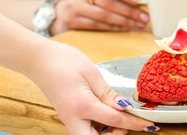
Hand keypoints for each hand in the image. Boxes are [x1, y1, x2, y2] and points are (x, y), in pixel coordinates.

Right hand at [29, 41, 157, 134]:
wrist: (37, 59)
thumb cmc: (61, 60)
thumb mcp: (91, 72)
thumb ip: (108, 93)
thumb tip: (125, 107)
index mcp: (82, 105)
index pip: (115, 120)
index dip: (135, 122)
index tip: (149, 124)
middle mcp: (73, 118)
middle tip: (127, 124)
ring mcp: (69, 120)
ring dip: (106, 134)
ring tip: (117, 118)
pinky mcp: (68, 117)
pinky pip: (85, 131)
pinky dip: (98, 129)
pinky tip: (105, 115)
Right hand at [49, 0, 149, 34]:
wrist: (65, 11)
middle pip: (106, 1)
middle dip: (128, 10)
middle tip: (144, 17)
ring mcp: (73, 5)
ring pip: (103, 15)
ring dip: (124, 21)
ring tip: (138, 24)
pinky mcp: (72, 20)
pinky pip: (97, 25)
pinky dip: (114, 27)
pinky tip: (125, 28)